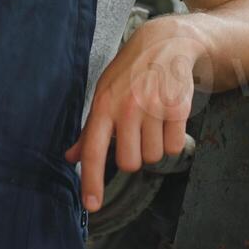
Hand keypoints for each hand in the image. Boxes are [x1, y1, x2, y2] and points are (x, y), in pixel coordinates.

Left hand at [63, 17, 209, 211]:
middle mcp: (127, 108)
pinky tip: (168, 119)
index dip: (91, 181)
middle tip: (136, 134)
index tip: (92, 205)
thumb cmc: (130, 72)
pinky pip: (175, 147)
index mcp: (103, 106)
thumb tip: (70, 157)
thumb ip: (89, 129)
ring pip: (154, 157)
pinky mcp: (178, 108)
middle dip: (134, 155)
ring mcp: (154, 108)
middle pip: (129, 163)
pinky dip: (173, 140)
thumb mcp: (103, 93)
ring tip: (153, 121)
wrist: (165, 44)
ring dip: (155, 146)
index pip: (93, 151)